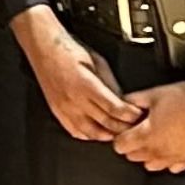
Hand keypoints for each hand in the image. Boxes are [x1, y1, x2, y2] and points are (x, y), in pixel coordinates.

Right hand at [10, 9, 141, 141]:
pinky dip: (90, 135)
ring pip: (91, 133)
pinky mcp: (57, 112)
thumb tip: (123, 100)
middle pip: (106, 123)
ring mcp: (64, 109)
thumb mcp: (97, 61)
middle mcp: (74, 100)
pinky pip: (76, 132)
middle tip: (135, 126)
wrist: (44, 49)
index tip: (139, 115)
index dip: (130, 115)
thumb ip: (110, 83)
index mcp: (86, 85)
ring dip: (108, 134)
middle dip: (124, 127)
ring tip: (119, 131)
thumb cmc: (69, 50)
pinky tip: (99, 131)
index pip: (114, 108)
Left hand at [112, 59, 184, 171]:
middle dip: (132, 144)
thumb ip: (132, 101)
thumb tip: (120, 104)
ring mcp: (175, 157)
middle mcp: (159, 151)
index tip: (126, 128)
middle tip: (139, 130)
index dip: (120, 136)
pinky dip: (168, 159)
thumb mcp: (152, 94)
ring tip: (155, 137)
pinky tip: (171, 144)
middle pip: (133, 157)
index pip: (120, 146)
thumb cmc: (183, 95)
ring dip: (148, 154)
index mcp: (147, 135)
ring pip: (151, 165)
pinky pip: (172, 167)